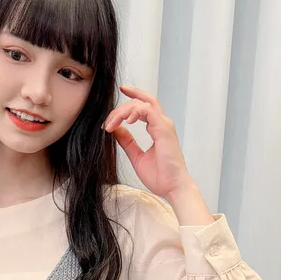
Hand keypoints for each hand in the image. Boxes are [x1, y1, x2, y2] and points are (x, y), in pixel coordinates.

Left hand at [102, 84, 192, 199]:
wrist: (173, 188)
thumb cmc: (160, 176)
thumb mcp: (137, 156)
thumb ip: (127, 142)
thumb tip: (116, 130)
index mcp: (157, 128)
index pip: (145, 105)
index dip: (133, 96)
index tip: (121, 91)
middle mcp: (162, 123)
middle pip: (141, 102)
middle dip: (121, 108)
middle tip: (107, 122)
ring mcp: (164, 125)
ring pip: (142, 104)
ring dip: (123, 111)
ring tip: (112, 125)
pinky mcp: (164, 129)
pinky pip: (147, 111)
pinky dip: (134, 112)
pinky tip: (125, 121)